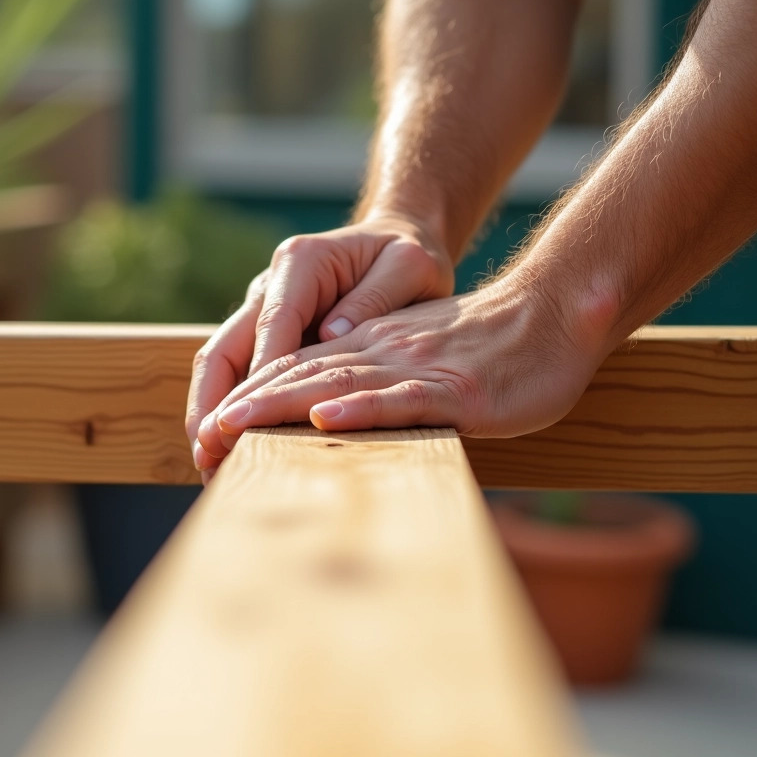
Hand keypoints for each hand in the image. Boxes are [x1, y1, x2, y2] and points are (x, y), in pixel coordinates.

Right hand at [185, 215, 454, 479]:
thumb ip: (376, 296)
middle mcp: (271, 284)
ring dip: (210, 414)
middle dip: (211, 405)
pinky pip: (239, 374)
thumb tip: (332, 335)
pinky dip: (232, 411)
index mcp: (301, 263)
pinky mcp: (269, 333)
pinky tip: (230, 450)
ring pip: (220, 364)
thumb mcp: (411, 266)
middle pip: (224, 348)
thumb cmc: (409, 256)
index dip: (255, 378)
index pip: (271, 326)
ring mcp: (263, 308)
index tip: (244, 423)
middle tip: (207, 455)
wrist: (399, 238)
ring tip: (209, 464)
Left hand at [194, 279, 610, 466]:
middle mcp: (382, 353)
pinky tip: (328, 420)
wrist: (556, 314)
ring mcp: (417, 368)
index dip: (248, 399)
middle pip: (301, 375)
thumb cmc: (493, 354)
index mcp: (370, 349)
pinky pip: (403, 398)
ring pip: (338, 384)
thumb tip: (333, 423)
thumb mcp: (421, 367)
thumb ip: (379, 389)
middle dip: (246, 408)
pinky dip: (362, 409)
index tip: (206, 434)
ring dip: (281, 407)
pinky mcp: (456, 390)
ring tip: (234, 428)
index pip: (297, 369)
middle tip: (200, 442)